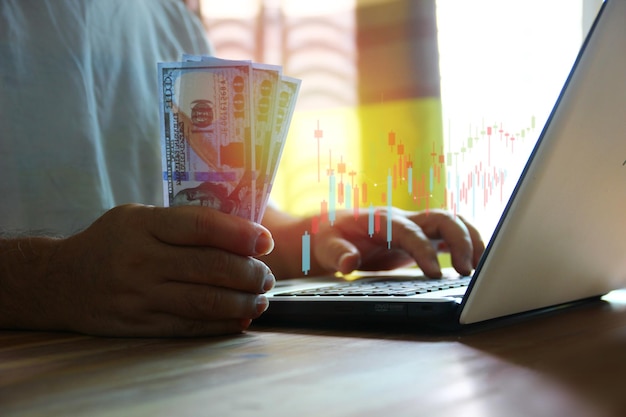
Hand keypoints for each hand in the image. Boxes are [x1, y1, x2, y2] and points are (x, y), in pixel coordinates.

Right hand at [1, 204, 275, 336]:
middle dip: (250, 273)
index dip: (240, 234)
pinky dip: (221, 324)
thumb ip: (181, 222)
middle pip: (210, 267)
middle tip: (267, 276)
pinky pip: (190, 326)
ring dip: (242, 302)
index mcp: (144, 225)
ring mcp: (140, 295)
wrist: (59, 281)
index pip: (201, 227)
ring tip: (261, 299)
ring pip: (204, 301)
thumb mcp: (137, 217)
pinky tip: (240, 319)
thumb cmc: (109, 242)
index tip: (265, 242)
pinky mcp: (140, 323)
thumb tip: (239, 234)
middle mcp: (142, 260)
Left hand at [312, 208, 483, 277]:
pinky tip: (474, 266)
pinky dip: (465, 246)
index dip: (425, 250)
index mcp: (382, 220)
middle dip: (460, 240)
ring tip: (482, 268)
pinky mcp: (419, 238)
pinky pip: (449, 236)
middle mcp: (403, 219)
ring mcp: (414, 227)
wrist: (330, 231)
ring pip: (452, 223)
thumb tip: (349, 262)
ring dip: (470, 241)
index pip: (411, 231)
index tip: (436, 273)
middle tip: (467, 271)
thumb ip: (337, 253)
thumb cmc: (328, 237)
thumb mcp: (324, 247)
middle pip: (442, 218)